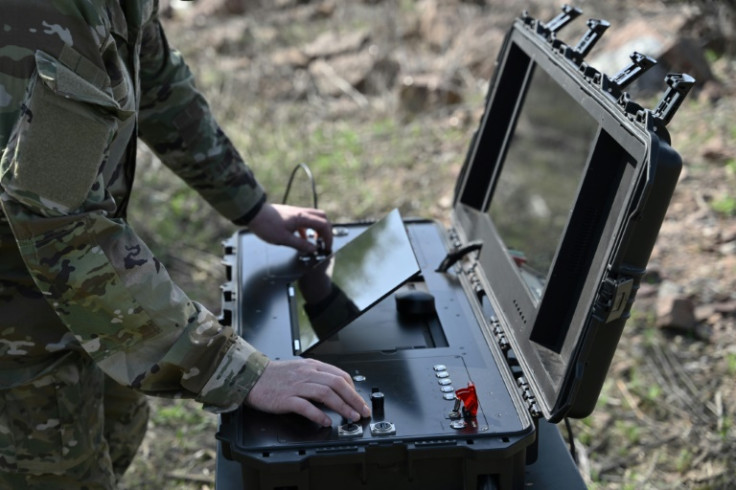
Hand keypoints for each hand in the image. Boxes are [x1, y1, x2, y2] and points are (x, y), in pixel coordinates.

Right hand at [245, 358, 370, 426]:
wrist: (251, 376)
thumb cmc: (275, 375)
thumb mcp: (300, 369)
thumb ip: (317, 376)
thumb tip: (336, 388)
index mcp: (312, 366)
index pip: (340, 375)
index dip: (353, 389)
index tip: (359, 401)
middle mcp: (307, 374)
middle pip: (337, 384)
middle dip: (354, 399)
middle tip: (362, 411)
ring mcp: (297, 386)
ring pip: (326, 394)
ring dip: (342, 406)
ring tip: (351, 417)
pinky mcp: (286, 398)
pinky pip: (305, 406)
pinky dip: (318, 414)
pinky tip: (326, 421)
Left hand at [248, 203, 332, 253]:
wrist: (253, 213)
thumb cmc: (266, 225)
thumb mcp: (284, 239)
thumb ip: (301, 245)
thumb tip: (313, 249)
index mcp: (302, 218)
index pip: (324, 225)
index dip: (328, 237)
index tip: (326, 246)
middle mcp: (301, 213)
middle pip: (322, 218)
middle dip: (326, 230)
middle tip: (323, 242)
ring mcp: (296, 212)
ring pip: (314, 218)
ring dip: (317, 229)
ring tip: (314, 241)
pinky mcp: (290, 214)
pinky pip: (304, 220)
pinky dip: (307, 229)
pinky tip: (302, 237)